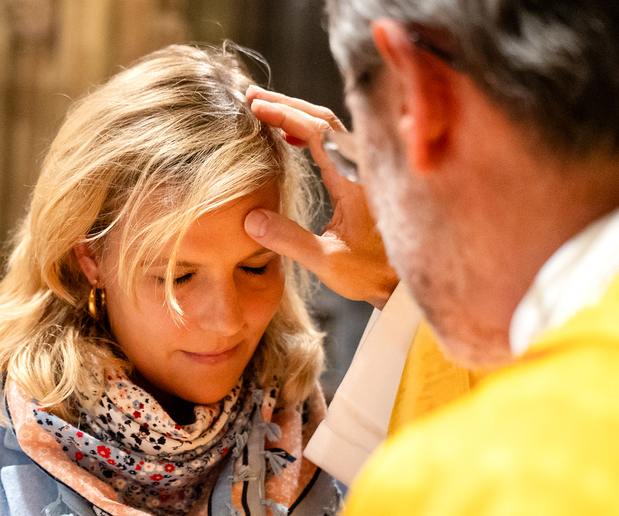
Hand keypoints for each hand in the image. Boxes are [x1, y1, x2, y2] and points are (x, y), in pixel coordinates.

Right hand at [244, 86, 397, 309]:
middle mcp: (362, 166)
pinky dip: (310, 129)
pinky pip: (335, 139)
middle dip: (287, 103)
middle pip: (324, 117)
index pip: (318, 131)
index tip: (256, 106)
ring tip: (263, 107)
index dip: (285, 115)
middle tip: (251, 96)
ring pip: (330, 125)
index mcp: (355, 179)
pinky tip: (291, 137)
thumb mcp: (327, 262)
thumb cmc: (371, 273)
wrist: (402, 281)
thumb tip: (250, 219)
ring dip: (298, 113)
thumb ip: (289, 240)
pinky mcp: (362, 176)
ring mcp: (364, 168)